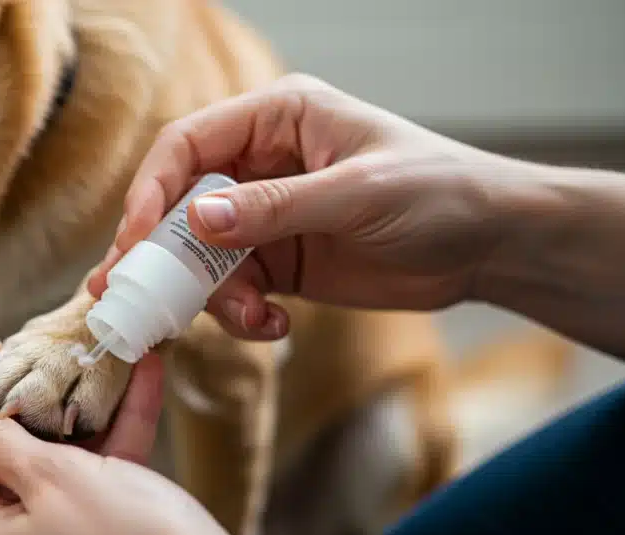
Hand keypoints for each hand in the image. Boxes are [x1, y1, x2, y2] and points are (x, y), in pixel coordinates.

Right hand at [88, 74, 530, 338]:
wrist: (491, 246)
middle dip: (160, 252)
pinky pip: (232, 290)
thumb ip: (274, 208)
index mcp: (277, 118)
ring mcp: (266, 217)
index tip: (135, 239)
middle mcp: (260, 164)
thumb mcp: (357, 194)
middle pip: (180, 204)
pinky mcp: (278, 263)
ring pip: (200, 257)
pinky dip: (241, 315)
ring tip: (254, 318)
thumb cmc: (439, 192)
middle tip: (133, 295)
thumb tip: (196, 220)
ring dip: (210, 295)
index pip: (187, 144)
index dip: (153, 189)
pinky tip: (277, 326)